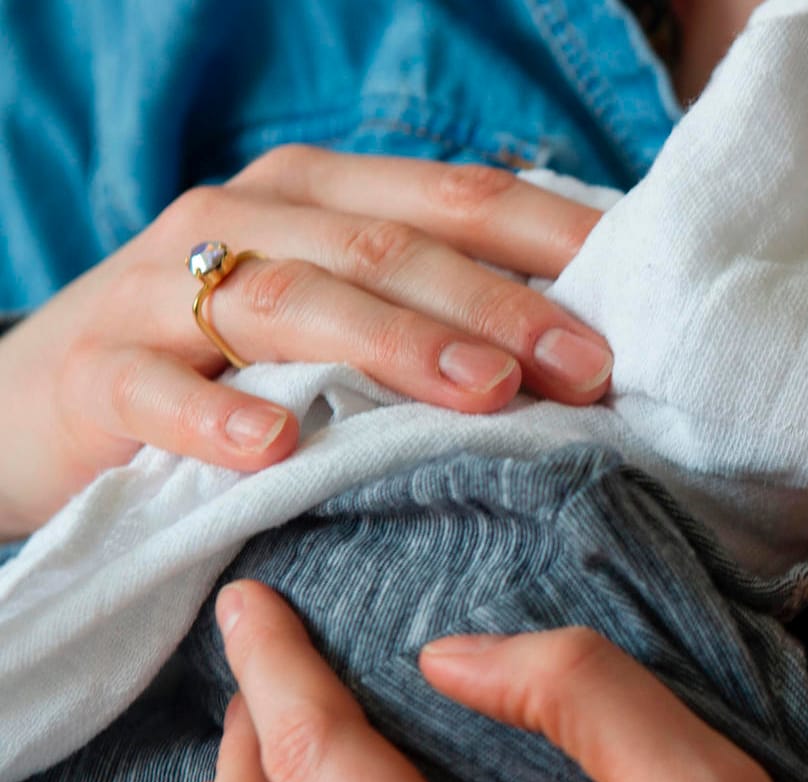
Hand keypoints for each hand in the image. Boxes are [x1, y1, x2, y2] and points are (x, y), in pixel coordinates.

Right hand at [0, 147, 613, 536]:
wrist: (43, 408)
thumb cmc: (226, 365)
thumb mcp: (333, 319)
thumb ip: (434, 312)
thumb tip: (589, 346)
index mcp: (320, 195)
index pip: (455, 200)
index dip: (550, 248)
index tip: (635, 315)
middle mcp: (245, 219)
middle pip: (390, 247)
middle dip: (499, 306)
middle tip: (586, 371)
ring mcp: (160, 290)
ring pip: (289, 300)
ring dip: (394, 345)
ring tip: (483, 393)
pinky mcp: (94, 372)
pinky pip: (155, 388)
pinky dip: (217, 415)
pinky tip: (279, 446)